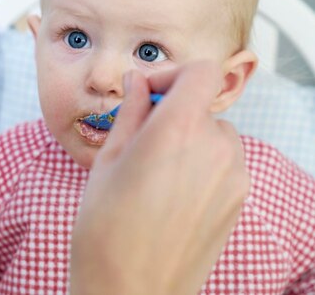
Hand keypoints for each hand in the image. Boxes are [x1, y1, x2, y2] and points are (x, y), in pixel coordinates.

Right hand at [70, 61, 248, 294]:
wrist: (128, 291)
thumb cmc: (106, 229)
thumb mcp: (107, 160)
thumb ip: (130, 112)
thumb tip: (138, 81)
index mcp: (177, 131)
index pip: (200, 72)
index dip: (173, 75)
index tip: (150, 93)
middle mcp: (214, 149)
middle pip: (202, 106)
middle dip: (173, 113)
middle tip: (141, 140)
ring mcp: (232, 177)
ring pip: (215, 135)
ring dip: (190, 139)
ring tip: (155, 172)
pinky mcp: (238, 201)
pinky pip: (224, 164)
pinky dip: (202, 164)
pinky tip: (171, 194)